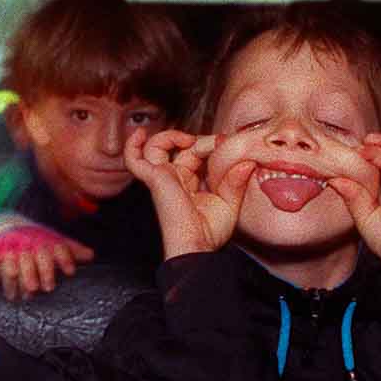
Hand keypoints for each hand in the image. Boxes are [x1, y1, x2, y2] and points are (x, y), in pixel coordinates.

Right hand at [0, 215, 95, 299]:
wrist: (2, 225)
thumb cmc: (32, 240)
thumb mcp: (51, 241)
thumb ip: (69, 250)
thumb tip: (91, 255)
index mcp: (40, 239)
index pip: (54, 247)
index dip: (64, 258)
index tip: (71, 271)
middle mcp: (24, 243)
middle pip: (32, 257)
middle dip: (39, 272)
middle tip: (45, 288)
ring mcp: (6, 248)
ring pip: (11, 263)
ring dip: (15, 278)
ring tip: (21, 295)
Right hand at [124, 127, 255, 258]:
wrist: (196, 245)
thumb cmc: (209, 233)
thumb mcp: (230, 202)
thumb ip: (236, 180)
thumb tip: (248, 162)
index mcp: (191, 183)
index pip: (197, 154)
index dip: (211, 144)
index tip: (227, 143)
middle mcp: (175, 178)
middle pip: (183, 148)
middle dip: (202, 141)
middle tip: (220, 142)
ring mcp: (163, 177)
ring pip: (157, 147)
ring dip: (172, 136)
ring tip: (189, 140)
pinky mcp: (154, 179)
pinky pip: (133, 160)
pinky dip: (132, 145)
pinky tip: (140, 134)